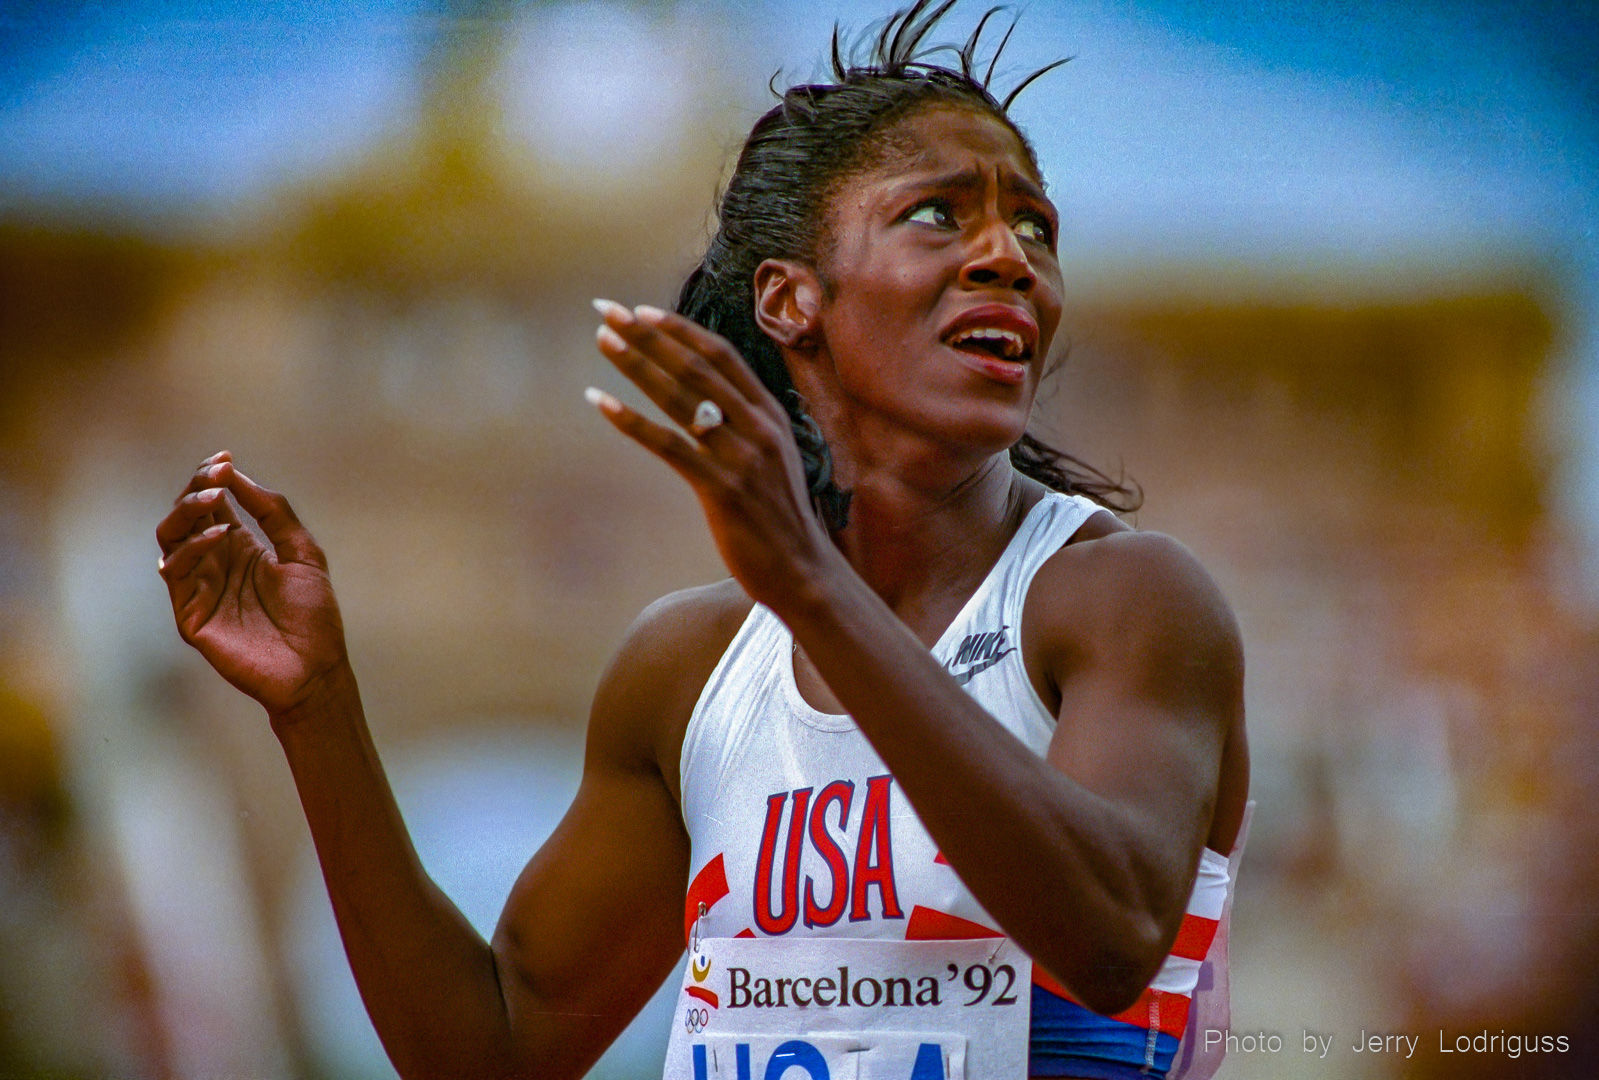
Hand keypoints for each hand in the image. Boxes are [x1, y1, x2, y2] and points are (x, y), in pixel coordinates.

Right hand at [156, 451, 346, 714]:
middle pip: (186, 516)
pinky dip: (193, 549)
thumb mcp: (303, 552)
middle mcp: (214, 563)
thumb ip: (274, 514)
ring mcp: (200, 587)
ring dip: (187, 511)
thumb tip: (239, 476)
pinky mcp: (190, 614)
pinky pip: (177, 573)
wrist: (315, 669)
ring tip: (214, 496)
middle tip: (215, 472)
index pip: (213, 506)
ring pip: (170, 538)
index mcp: (240, 548)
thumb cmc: (313, 616)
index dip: (213, 478)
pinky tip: (221, 537)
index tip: (225, 458)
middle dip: (196, 488)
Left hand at [588, 301, 838, 610]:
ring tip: (601, 340)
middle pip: (694, 366)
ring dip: (636, 363)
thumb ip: (746, 426)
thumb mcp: (773, 459)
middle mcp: (758, 426)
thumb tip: (707, 403)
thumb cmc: (780, 517)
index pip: (721, 355)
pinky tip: (601, 402)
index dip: (680, 330)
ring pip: (679, 396)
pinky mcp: (722, 488)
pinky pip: (668, 444)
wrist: (803, 570)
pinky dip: (631, 420)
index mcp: (770, 414)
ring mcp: (741, 456)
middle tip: (606, 310)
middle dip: (646, 334)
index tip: (641, 311)